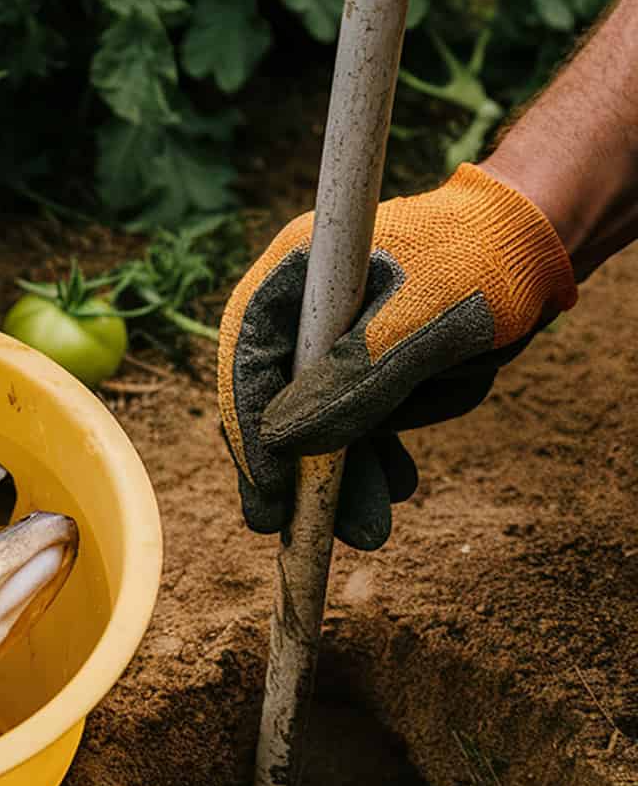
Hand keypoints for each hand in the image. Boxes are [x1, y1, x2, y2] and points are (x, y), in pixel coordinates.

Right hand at [217, 162, 576, 549]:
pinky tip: (396, 486)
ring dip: (338, 477)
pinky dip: (373, 460)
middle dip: (288, 466)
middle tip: (285, 528)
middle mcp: (305, 310)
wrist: (537, 256)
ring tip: (370, 529)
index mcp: (298, 273)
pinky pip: (357, 428)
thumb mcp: (426, 320)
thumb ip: (358, 377)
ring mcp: (334, 344)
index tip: (268, 485)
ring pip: (316, 425)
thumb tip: (283, 441)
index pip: (247, 352)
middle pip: (271, 397)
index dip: (247, 422)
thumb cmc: (482, 264)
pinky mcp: (368, 372)